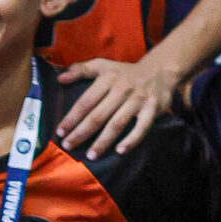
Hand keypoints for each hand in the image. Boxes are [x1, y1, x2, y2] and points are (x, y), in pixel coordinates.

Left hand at [54, 52, 179, 158]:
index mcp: (107, 79)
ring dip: (103, 141)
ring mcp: (138, 100)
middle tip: (68, 146)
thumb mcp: (102, 66)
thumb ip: (80, 70)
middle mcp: (122, 89)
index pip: (85, 102)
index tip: (60, 132)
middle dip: (81, 133)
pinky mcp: (152, 108)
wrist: (160, 70)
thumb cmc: (124, 73)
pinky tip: (120, 151)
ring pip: (117, 124)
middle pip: (98, 115)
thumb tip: (60, 78)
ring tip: (90, 155)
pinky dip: (131, 140)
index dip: (71, 118)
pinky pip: (142, 127)